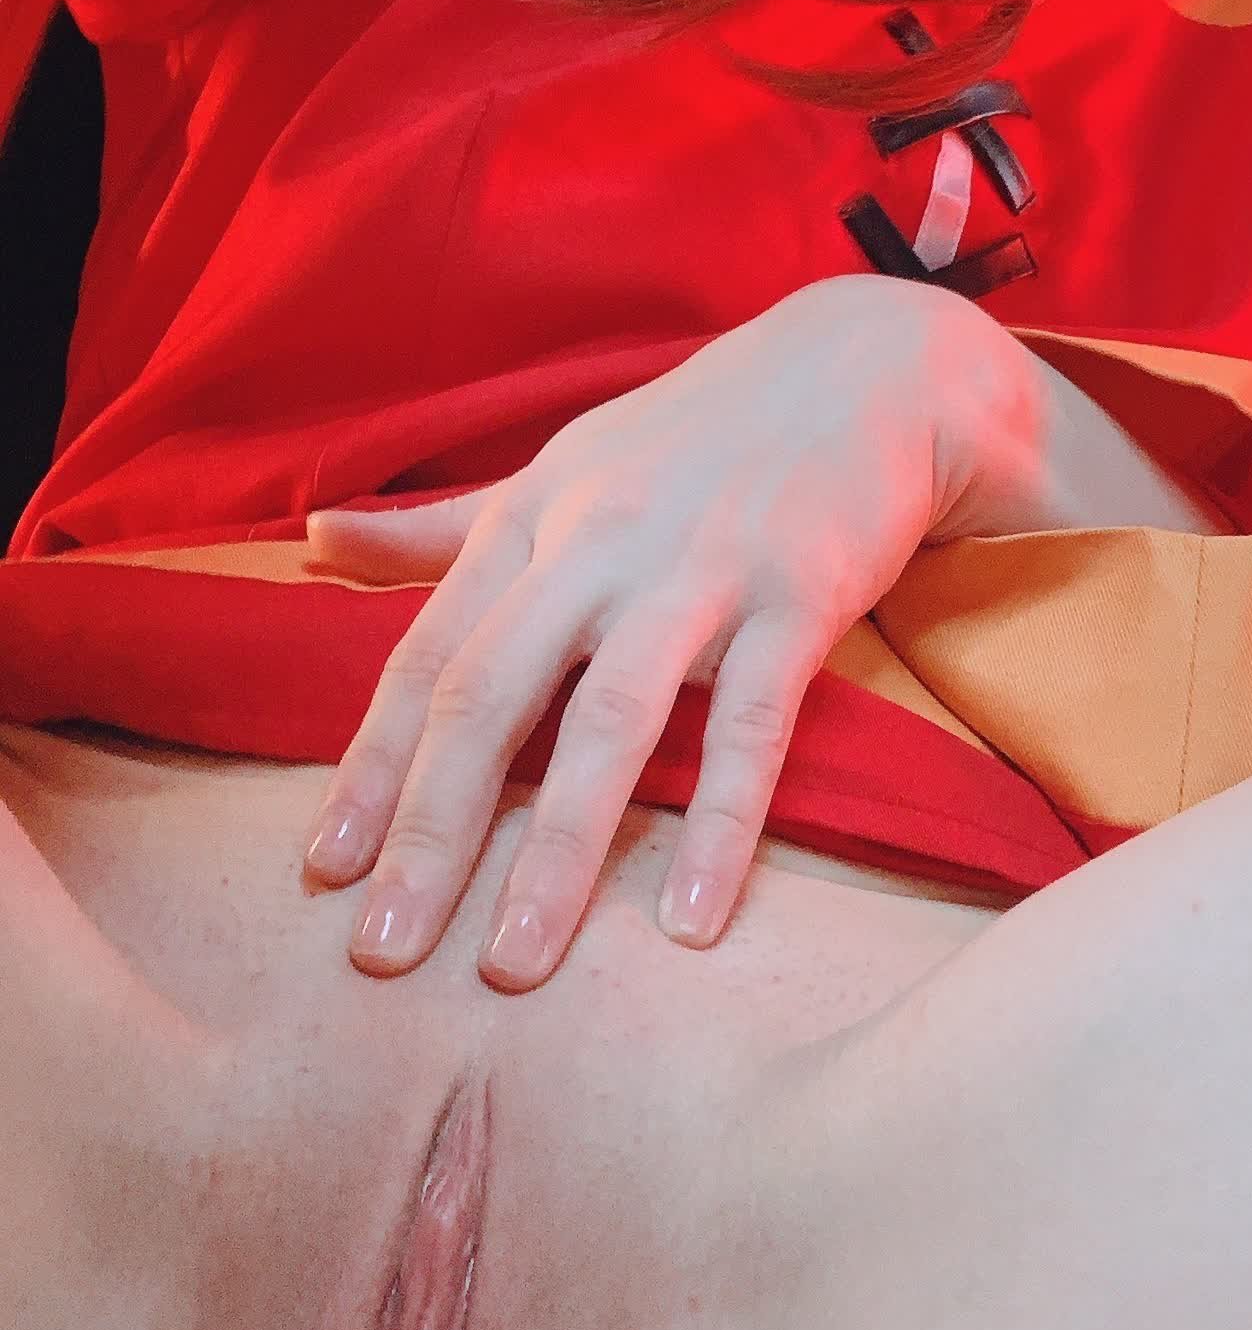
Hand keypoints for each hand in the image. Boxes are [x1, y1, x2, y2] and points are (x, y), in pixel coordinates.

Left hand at [300, 276, 1028, 989]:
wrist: (862, 366)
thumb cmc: (693, 435)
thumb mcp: (556, 468)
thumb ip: (439, 529)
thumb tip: (310, 545)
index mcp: (529, 520)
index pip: (427, 658)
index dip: (370, 768)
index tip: (322, 872)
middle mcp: (595, 544)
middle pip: (490, 697)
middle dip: (430, 831)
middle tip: (384, 954)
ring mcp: (698, 569)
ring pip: (609, 722)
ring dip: (556, 851)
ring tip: (515, 964)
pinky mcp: (798, 594)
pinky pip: (753, 726)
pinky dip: (720, 824)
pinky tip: (688, 921)